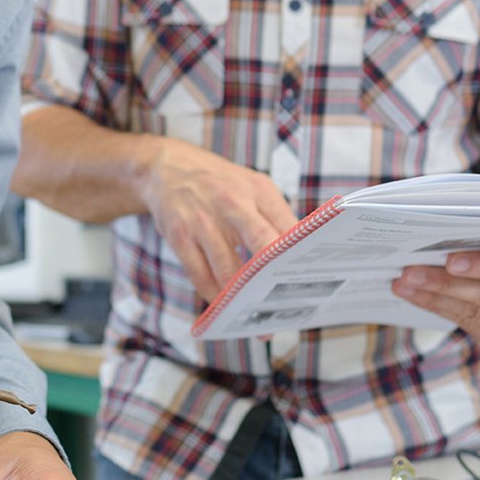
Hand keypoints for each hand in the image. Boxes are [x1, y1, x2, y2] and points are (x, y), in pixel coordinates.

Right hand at [140, 138, 297, 301]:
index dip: (301, 258)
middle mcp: (232, 202)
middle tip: (285, 304)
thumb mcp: (252, 187)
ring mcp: (203, 220)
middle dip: (275, 278)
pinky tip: (223, 303)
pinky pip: (200, 276)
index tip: (310, 282)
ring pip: (228, 270)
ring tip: (253, 314)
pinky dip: (213, 294)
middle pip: (262, 245)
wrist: (168, 166)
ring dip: (241, 297)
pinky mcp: (179, 235)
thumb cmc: (220, 184)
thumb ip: (275, 217)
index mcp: (259, 190)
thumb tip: (299, 259)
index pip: (289, 228)